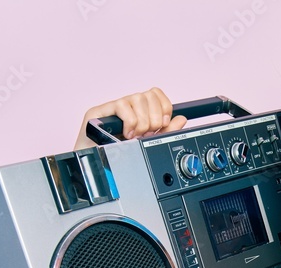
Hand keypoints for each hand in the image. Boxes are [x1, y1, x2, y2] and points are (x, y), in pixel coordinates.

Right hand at [73, 87, 187, 149]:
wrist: (99, 162)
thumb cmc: (121, 153)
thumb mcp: (150, 143)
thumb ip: (167, 132)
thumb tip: (181, 118)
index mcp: (140, 110)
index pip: (156, 94)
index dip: (164, 107)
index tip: (163, 124)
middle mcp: (129, 104)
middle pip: (150, 95)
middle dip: (154, 119)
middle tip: (146, 133)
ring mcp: (115, 106)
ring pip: (139, 98)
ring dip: (142, 122)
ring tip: (135, 135)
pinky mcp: (102, 109)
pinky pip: (123, 106)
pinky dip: (130, 123)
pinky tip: (126, 134)